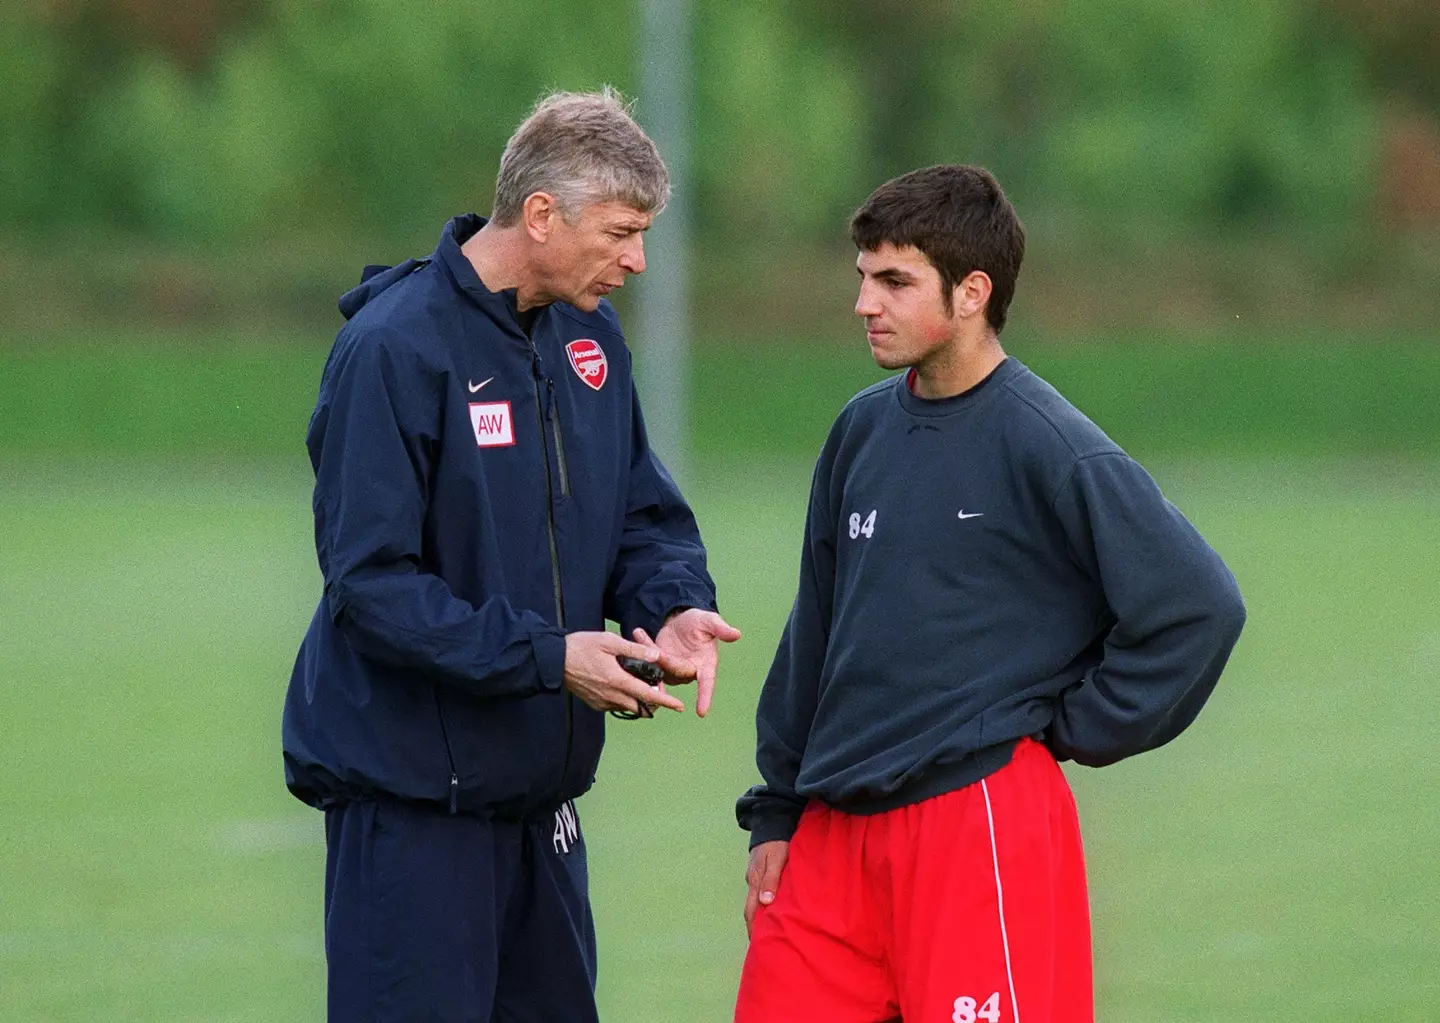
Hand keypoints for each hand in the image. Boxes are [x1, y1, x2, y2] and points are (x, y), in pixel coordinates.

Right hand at [562, 631, 691, 714]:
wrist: (555, 659)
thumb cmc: (582, 646)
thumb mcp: (610, 641)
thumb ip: (634, 650)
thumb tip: (656, 656)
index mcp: (617, 680)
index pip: (647, 696)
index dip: (666, 702)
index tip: (679, 706)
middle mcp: (610, 695)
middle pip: (640, 707)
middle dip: (654, 703)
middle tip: (659, 691)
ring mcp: (601, 702)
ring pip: (627, 708)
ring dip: (638, 701)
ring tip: (641, 685)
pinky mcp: (593, 703)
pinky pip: (614, 706)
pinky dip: (624, 700)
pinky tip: (622, 686)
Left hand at [642, 608, 741, 717]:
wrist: (680, 620)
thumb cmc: (699, 622)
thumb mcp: (709, 621)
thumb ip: (721, 629)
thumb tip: (737, 634)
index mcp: (706, 664)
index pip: (707, 684)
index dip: (704, 697)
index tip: (702, 712)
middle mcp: (689, 671)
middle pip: (676, 672)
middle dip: (666, 661)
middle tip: (658, 648)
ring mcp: (672, 670)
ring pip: (659, 668)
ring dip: (650, 652)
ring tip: (642, 634)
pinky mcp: (658, 665)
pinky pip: (648, 661)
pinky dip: (642, 646)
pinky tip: (639, 633)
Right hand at [744, 840, 788, 937]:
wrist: (772, 821)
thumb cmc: (777, 841)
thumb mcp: (777, 859)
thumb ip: (771, 880)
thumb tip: (764, 903)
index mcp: (755, 880)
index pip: (751, 911)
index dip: (753, 928)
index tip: (757, 945)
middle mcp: (752, 880)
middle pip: (750, 909)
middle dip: (754, 927)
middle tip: (761, 945)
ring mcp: (755, 876)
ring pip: (755, 901)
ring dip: (759, 916)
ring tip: (768, 932)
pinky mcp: (761, 872)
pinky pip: (760, 893)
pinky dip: (763, 905)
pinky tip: (771, 910)